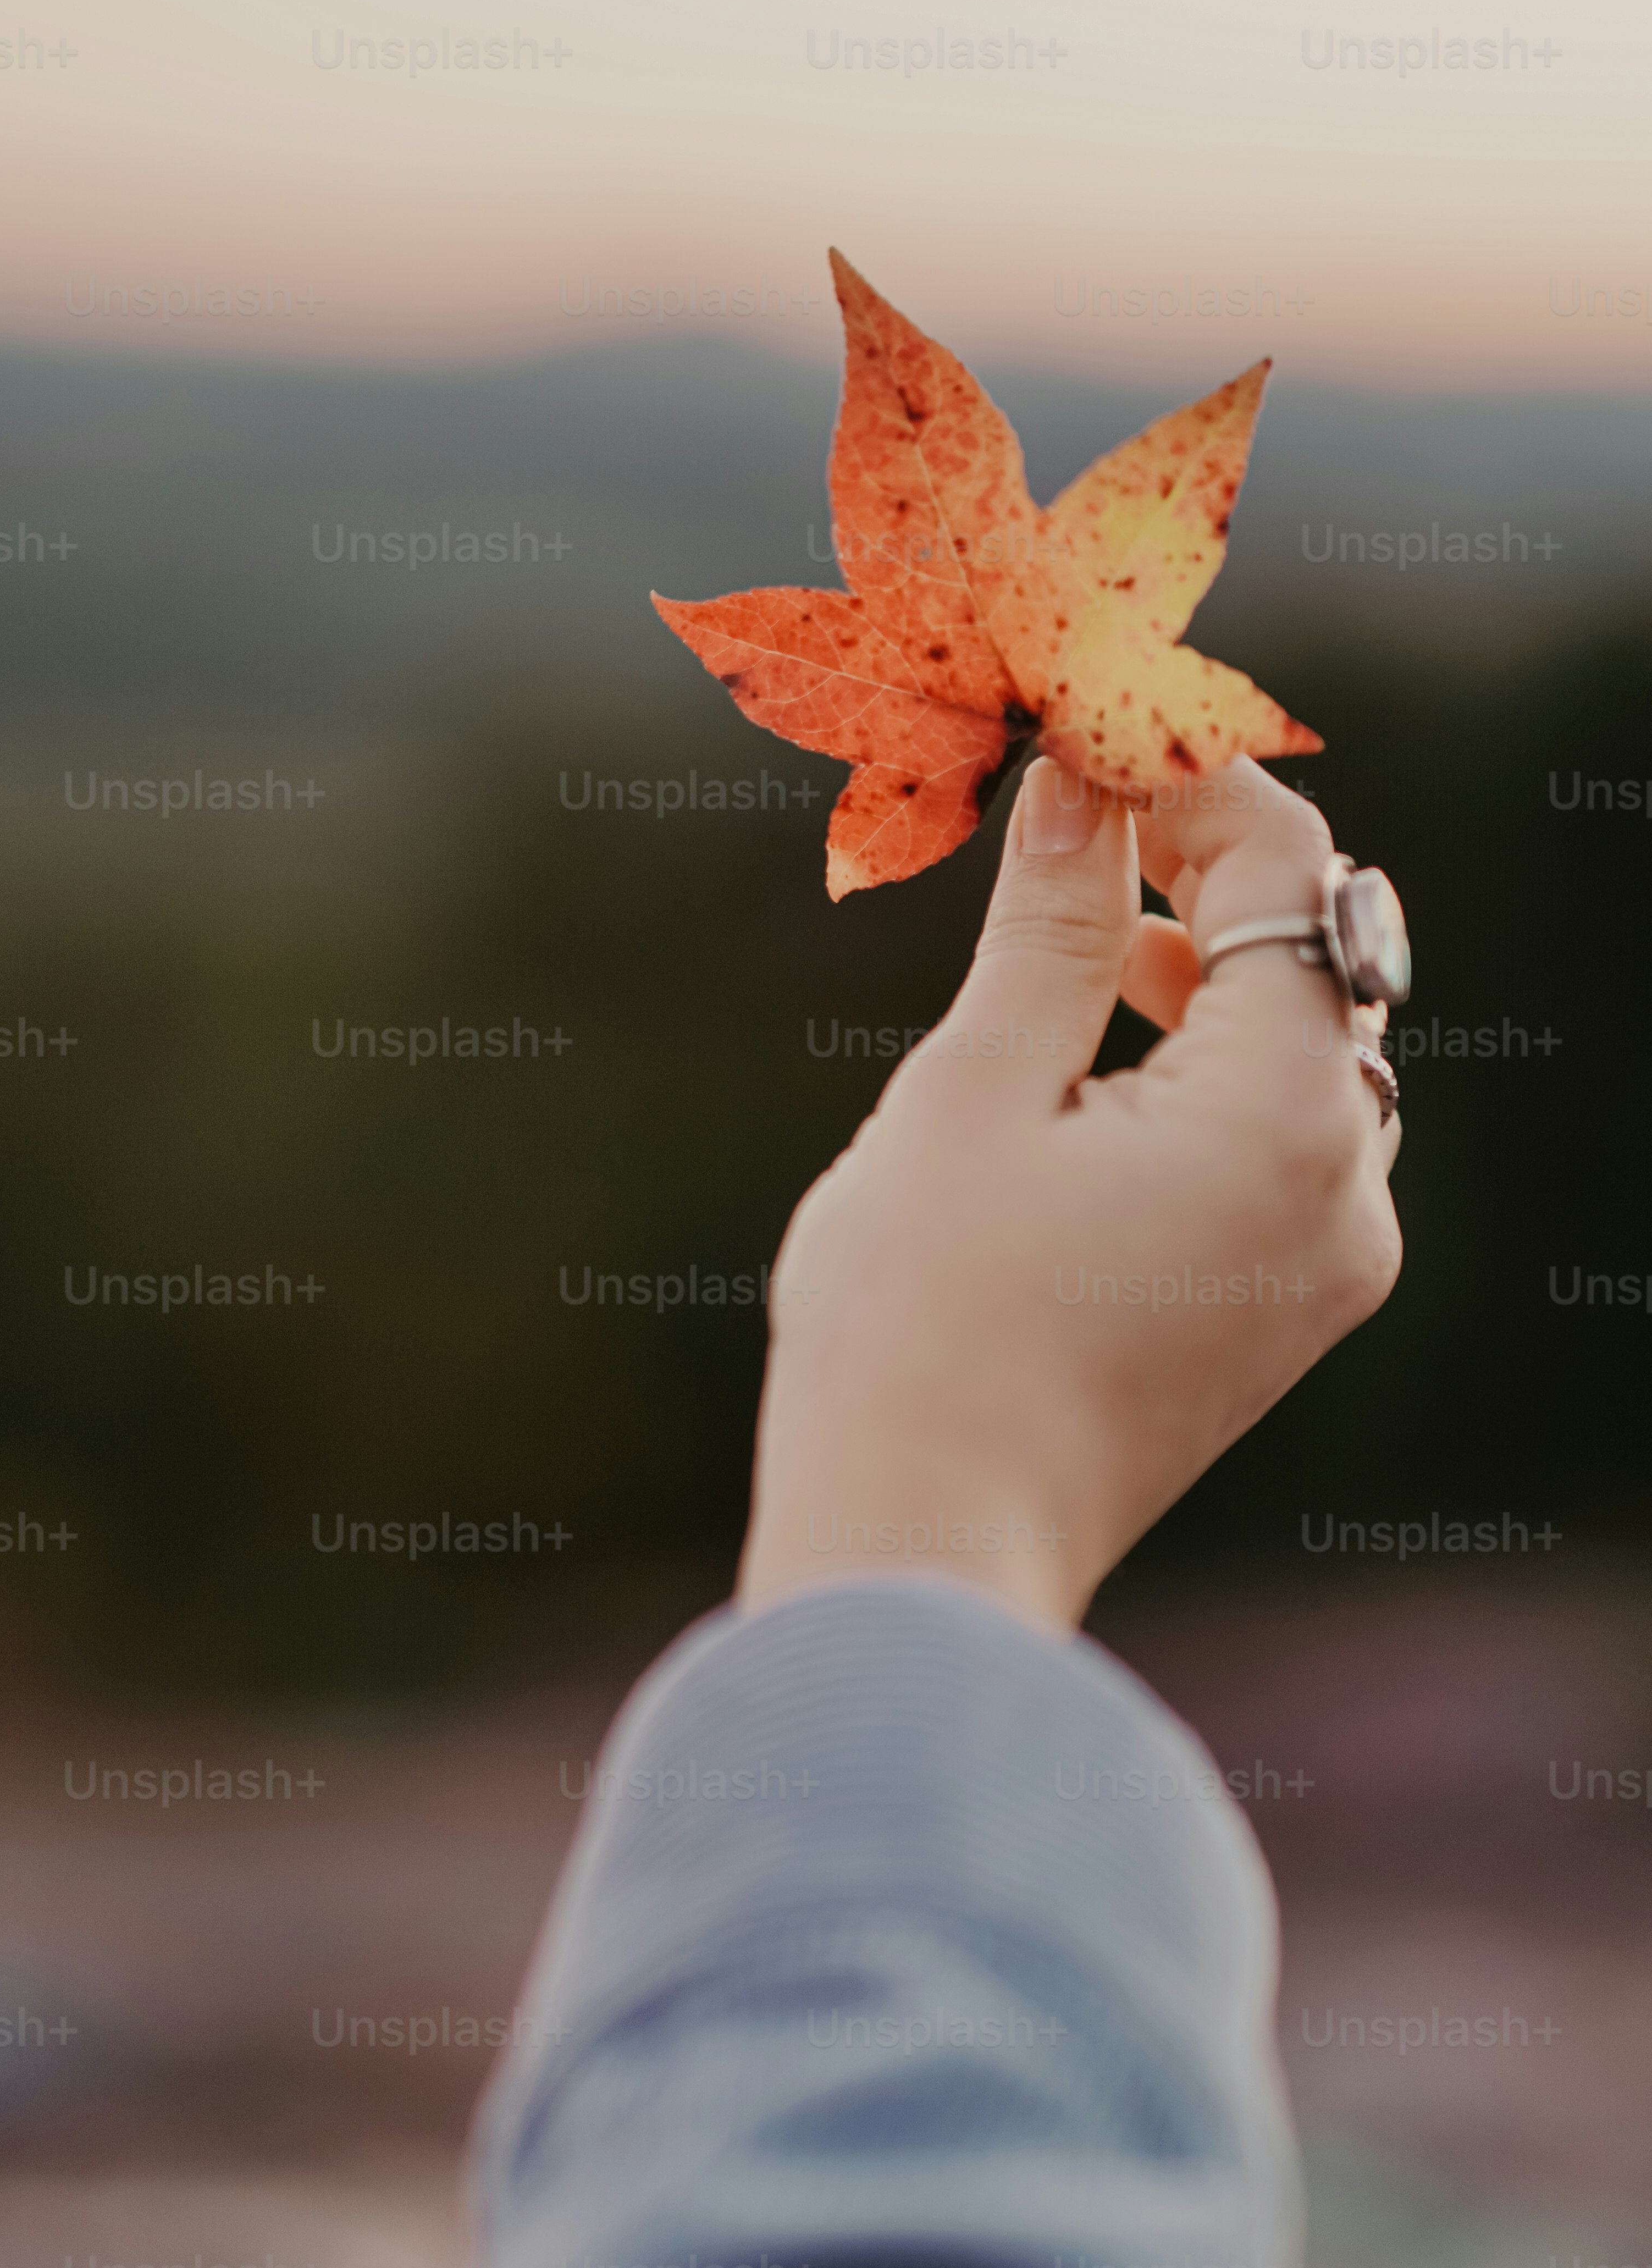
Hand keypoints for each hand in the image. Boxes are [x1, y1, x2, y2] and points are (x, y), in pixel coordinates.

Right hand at [737, 754, 1404, 1630]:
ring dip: (1207, 962)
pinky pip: (1280, 1138)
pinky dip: (1207, 1064)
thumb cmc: (922, 1325)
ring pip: (1303, 1048)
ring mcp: (1325, 1262)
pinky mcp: (1282, 1313)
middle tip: (1088, 789)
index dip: (1190, 773)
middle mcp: (1346, 1188)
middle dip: (1208, 861)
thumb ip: (1055, 927)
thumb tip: (1086, 780)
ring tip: (1087, 915)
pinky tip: (1103, 1047)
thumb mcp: (974, 1090)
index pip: (1283, 872)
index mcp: (1284, 1117)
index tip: (1093, 715)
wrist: (921, 1552)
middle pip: (1318, 956)